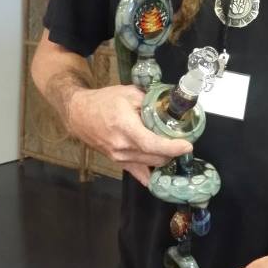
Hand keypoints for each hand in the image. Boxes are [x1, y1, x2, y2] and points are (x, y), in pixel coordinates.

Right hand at [68, 85, 192, 185]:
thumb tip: (170, 106)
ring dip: (164, 158)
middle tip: (181, 140)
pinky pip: (139, 174)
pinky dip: (152, 172)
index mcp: (125, 127)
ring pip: (150, 165)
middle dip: (173, 151)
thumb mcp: (128, 93)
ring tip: (171, 147)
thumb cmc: (103, 101)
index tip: (187, 145)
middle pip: (155, 158)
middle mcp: (121, 147)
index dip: (172, 147)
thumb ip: (150, 102)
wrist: (79, 114)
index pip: (152, 144)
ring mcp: (119, 158)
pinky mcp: (117, 163)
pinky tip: (161, 167)